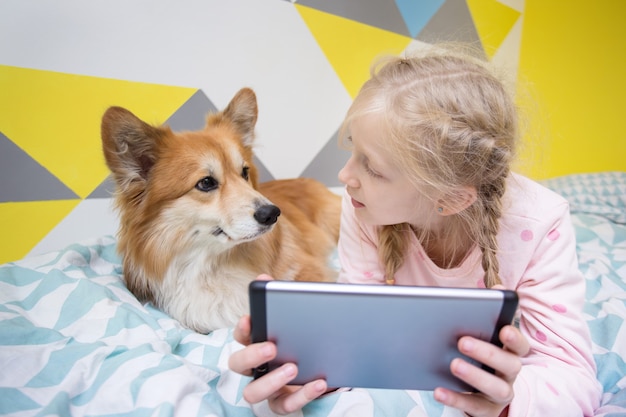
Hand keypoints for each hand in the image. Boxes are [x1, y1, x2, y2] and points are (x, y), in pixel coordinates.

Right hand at [228, 274, 327, 413]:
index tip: (249, 319)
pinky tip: (321, 383)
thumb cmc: (306, 336)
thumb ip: (282, 298)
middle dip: (251, 355)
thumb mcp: (298, 316)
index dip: (242, 328)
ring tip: (294, 368)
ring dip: (271, 381)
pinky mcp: (283, 403)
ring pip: (253, 392)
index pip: (240, 335)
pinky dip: (302, 396)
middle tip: (272, 347)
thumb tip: (264, 276)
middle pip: (237, 364)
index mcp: (257, 342)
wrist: (331, 361)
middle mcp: (256, 366)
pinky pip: (285, 406)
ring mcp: (267, 387)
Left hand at [433, 323, 528, 416]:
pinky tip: (439, 391)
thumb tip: (460, 313)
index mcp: (509, 355)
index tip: (504, 330)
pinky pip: (473, 406)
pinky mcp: (487, 411)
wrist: (479, 396)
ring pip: (496, 388)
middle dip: (488, 353)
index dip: (515, 339)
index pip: (520, 346)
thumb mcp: (480, 347)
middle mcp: (509, 375)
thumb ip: (475, 331)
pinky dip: (455, 398)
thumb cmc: (478, 362)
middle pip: (509, 364)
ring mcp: (500, 395)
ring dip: (475, 375)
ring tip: (454, 365)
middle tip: (463, 342)